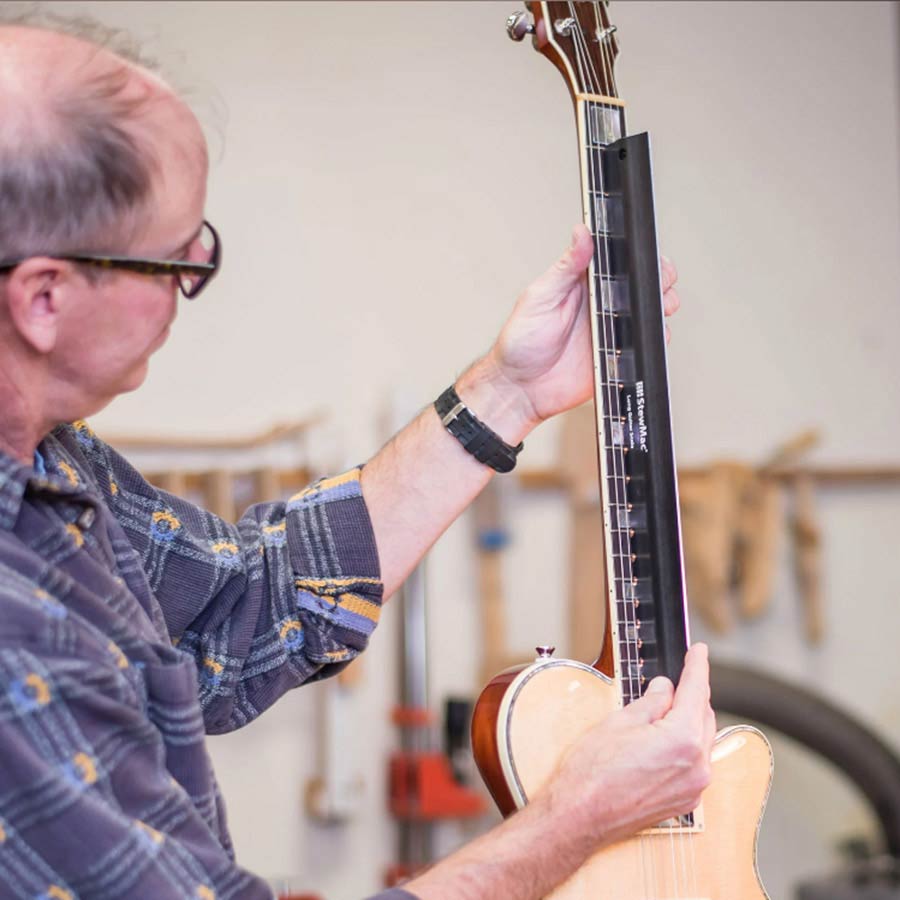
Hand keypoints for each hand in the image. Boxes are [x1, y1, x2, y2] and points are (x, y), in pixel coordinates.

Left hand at [484, 225, 679, 431]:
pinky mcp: (616, 355)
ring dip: (660, 308)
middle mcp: (600, 305)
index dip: (639, 257)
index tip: (649, 256)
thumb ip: (565, 267)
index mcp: (583, 284)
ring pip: (649, 313)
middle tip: (660, 284)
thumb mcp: (540, 296)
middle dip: (660, 280)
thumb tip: (581, 233)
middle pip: (642, 285)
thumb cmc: (520, 341)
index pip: (619, 261)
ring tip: (659, 307)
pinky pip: (644, 345)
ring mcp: (610, 330)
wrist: (520, 388)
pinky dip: (652, 341)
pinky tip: (646, 337)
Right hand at [538, 643, 714, 853]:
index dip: (697, 665)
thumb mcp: (619, 722)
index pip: (695, 690)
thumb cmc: (591, 772)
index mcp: (682, 738)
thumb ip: (650, 702)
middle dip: (694, 692)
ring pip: (702, 740)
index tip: (699, 649)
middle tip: (679, 673)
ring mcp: (694, 787)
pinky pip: (695, 762)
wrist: (580, 817)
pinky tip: (666, 735)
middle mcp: (697, 764)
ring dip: (689, 718)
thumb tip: (665, 688)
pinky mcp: (685, 801)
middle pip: (704, 715)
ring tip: (667, 704)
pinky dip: (686, 743)